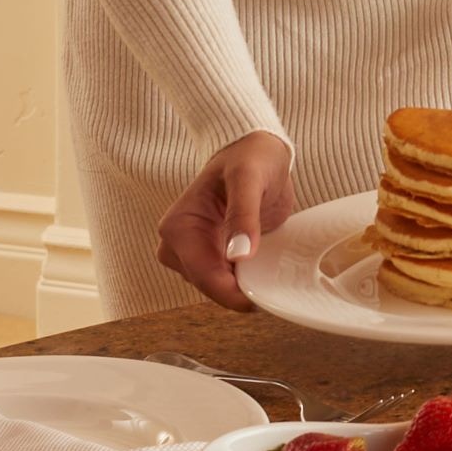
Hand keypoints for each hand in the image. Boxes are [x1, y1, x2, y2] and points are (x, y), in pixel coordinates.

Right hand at [155, 131, 293, 309]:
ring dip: (242, 286)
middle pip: (208, 286)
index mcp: (178, 226)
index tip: (259, 301)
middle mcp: (177, 244)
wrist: (255, 149)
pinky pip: (225, 279)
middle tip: (274, 288)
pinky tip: (264, 271)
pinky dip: (244, 280)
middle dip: (238, 291)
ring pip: (216, 287)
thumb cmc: (249, 157)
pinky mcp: (210, 255)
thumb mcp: (249, 178)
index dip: (230, 293)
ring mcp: (192, 252)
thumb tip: (238, 255)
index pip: (202, 274)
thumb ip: (243, 215)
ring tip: (272, 273)